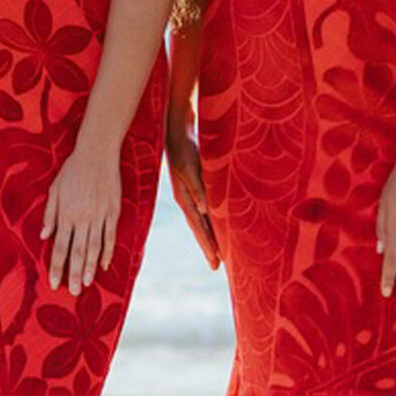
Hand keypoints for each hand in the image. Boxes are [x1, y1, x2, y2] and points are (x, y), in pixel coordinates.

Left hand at [41, 144, 120, 293]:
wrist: (97, 154)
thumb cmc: (72, 171)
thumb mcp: (55, 189)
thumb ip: (50, 214)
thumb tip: (44, 235)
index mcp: (66, 214)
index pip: (59, 247)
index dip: (56, 267)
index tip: (54, 283)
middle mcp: (82, 218)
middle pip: (77, 252)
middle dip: (73, 274)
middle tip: (72, 292)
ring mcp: (99, 216)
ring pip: (94, 248)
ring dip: (89, 267)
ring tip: (86, 284)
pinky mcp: (112, 212)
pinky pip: (110, 237)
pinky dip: (106, 252)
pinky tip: (103, 265)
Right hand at [165, 110, 219, 269]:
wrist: (177, 129)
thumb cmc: (184, 147)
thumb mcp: (190, 166)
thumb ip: (197, 187)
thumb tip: (203, 209)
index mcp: (185, 197)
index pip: (198, 226)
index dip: (208, 244)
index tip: (216, 262)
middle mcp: (187, 198)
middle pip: (199, 228)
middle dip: (208, 246)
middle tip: (217, 266)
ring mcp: (190, 192)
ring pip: (201, 219)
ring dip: (210, 235)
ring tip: (218, 252)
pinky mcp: (195, 184)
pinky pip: (204, 207)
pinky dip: (210, 219)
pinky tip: (216, 223)